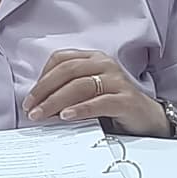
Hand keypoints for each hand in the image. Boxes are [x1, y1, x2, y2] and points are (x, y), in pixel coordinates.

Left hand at [25, 49, 167, 136]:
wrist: (147, 119)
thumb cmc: (113, 104)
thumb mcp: (88, 92)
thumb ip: (67, 90)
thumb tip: (38, 103)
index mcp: (94, 59)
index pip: (61, 59)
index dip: (42, 77)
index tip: (30, 97)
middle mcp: (105, 65)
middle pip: (67, 72)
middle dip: (44, 91)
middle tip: (30, 108)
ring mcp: (117, 81)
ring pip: (80, 86)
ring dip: (56, 101)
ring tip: (41, 115)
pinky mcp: (126, 99)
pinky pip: (99, 102)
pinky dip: (80, 109)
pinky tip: (66, 116)